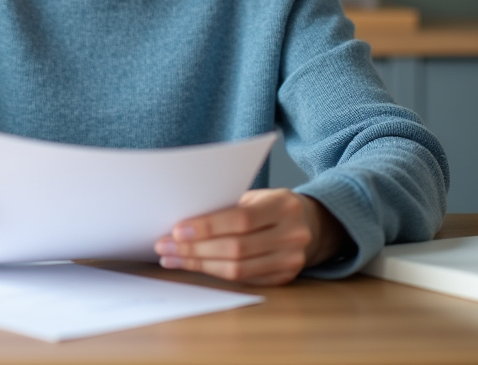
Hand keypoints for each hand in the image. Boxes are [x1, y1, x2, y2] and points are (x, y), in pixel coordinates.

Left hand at [154, 189, 348, 285]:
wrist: (313, 224)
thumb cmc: (273, 206)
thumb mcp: (258, 196)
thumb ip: (229, 206)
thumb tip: (183, 221)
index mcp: (284, 206)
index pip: (241, 219)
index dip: (207, 226)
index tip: (176, 229)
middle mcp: (292, 235)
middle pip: (235, 248)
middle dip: (194, 248)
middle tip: (164, 246)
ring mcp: (291, 261)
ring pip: (237, 269)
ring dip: (198, 264)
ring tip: (172, 258)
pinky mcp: (284, 279)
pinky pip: (243, 280)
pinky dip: (213, 273)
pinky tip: (193, 265)